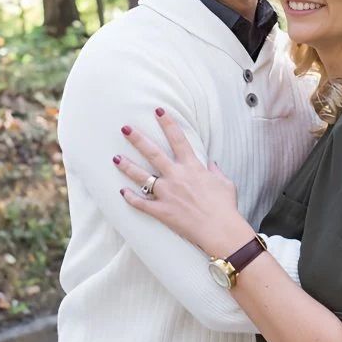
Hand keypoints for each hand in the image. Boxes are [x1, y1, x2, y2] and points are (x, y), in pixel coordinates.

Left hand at [114, 108, 253, 257]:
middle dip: (138, 139)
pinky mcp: (161, 211)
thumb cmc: (225, 207)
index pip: (178, 139)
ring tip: (115, 158)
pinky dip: (130, 198)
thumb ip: (216, 172)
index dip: (168, 123)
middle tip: (125, 128)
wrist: (220, 230)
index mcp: (193, 167)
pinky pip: (141, 203)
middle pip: (153, 153)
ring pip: (142, 177)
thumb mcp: (225, 183)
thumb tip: (212, 164)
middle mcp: (176, 177)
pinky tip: (121, 192)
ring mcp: (167, 194)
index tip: (158, 111)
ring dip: (127, 167)